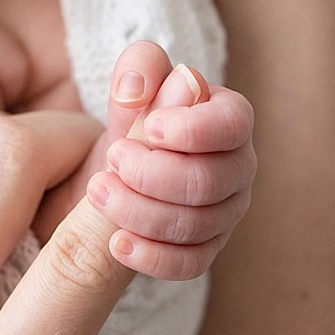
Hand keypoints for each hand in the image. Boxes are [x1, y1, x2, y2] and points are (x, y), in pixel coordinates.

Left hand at [84, 47, 255, 280]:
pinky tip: (117, 243)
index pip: (233, 124)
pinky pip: (190, 264)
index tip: (149, 128)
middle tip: (111, 158)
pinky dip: (153, 257)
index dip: (193, 129)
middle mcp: (236, 167)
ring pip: (197, 224)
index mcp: (227, 119)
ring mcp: (225, 212)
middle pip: (211, 181)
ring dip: (142, 211)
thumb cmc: (134, 115)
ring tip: (98, 191)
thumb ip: (142, 71)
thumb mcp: (132, 86)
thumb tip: (152, 83)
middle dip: (154, 173)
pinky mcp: (204, 248)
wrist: (124, 162)